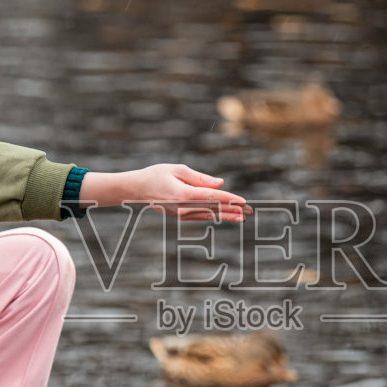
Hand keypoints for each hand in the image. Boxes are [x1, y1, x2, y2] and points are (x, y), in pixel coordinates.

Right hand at [78, 164, 248, 221]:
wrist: (136, 190)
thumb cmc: (156, 174)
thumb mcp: (177, 169)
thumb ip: (200, 178)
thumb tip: (220, 183)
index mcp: (182, 194)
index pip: (211, 197)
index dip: (229, 199)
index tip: (243, 201)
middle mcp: (183, 207)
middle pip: (213, 209)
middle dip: (233, 210)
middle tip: (250, 211)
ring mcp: (181, 214)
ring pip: (208, 215)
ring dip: (226, 215)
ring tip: (242, 217)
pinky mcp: (180, 216)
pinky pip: (201, 216)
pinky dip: (214, 216)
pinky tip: (225, 216)